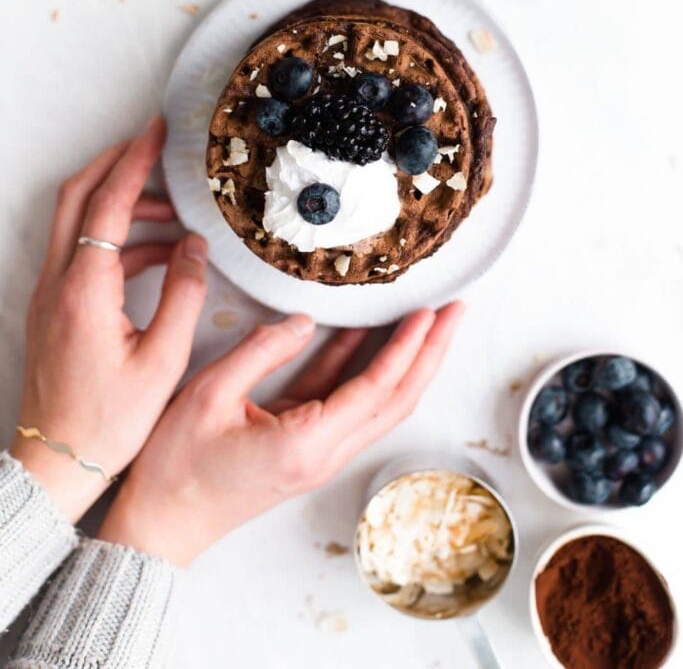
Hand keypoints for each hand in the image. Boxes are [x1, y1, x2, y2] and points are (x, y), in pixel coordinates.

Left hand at [11, 117, 207, 522]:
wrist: (58, 459)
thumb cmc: (109, 420)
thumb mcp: (163, 361)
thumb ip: (184, 296)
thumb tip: (195, 248)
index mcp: (85, 291)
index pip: (107, 204)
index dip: (134, 162)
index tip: (156, 133)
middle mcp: (59, 283)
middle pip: (78, 197)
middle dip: (115, 163)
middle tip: (152, 148)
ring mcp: (50, 294)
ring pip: (77, 222)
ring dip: (119, 204)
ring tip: (171, 212)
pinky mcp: (54, 308)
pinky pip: (81, 253)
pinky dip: (115, 239)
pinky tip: (155, 255)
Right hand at [98, 303, 462, 565]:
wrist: (161, 526)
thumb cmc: (177, 467)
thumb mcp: (209, 394)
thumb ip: (261, 351)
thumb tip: (306, 321)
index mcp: (306, 444)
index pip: (375, 389)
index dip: (407, 347)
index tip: (430, 312)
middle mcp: (325, 454)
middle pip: (396, 400)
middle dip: (430, 353)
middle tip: (454, 311)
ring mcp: (319, 455)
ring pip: (380, 404)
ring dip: (408, 363)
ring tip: (428, 322)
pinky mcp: (306, 448)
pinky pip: (347, 404)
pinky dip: (363, 369)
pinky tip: (366, 337)